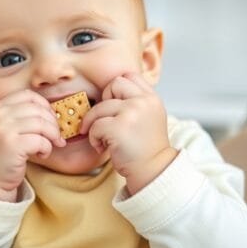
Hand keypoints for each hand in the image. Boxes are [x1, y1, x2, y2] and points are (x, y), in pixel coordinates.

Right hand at [0, 89, 64, 201]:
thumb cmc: (3, 154)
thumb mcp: (6, 128)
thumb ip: (22, 115)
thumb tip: (52, 110)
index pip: (28, 95)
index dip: (44, 106)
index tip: (50, 120)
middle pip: (38, 109)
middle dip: (52, 124)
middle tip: (56, 137)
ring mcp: (4, 129)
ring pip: (42, 124)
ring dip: (52, 136)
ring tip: (48, 146)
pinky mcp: (12, 145)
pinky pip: (41, 140)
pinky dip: (46, 148)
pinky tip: (41, 155)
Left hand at [79, 73, 175, 194]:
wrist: (152, 171)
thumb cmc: (146, 148)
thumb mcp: (150, 117)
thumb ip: (136, 101)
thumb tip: (109, 93)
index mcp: (152, 98)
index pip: (129, 76)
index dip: (117, 89)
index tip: (116, 108)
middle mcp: (143, 102)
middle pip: (113, 84)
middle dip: (104, 102)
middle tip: (106, 120)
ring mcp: (132, 112)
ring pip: (100, 107)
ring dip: (95, 124)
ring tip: (103, 139)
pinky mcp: (118, 128)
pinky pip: (95, 126)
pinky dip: (94, 138)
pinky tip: (103, 147)